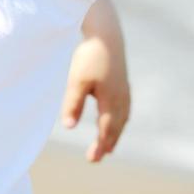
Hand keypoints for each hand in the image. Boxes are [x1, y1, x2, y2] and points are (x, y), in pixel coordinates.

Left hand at [62, 0, 129, 162]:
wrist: (107, 34)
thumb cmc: (90, 57)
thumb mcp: (77, 81)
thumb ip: (73, 104)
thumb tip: (69, 127)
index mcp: (110, 101)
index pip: (106, 131)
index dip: (99, 146)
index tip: (92, 159)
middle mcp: (121, 99)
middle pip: (116, 127)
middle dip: (108, 143)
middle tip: (98, 157)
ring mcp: (124, 90)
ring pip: (122, 118)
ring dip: (115, 132)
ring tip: (108, 144)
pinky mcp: (123, 82)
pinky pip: (124, 108)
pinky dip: (120, 119)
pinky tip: (115, 118)